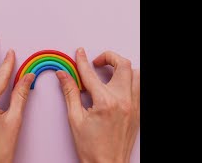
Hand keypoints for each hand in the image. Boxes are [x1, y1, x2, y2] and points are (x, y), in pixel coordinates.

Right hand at [56, 48, 139, 162]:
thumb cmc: (92, 148)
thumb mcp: (75, 118)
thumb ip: (70, 92)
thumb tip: (63, 76)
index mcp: (106, 102)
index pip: (91, 74)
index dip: (82, 61)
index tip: (80, 54)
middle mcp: (124, 101)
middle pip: (122, 65)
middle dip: (108, 57)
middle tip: (97, 62)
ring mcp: (134, 105)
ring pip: (135, 74)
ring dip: (122, 68)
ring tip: (109, 72)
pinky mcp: (138, 111)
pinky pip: (138, 88)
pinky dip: (129, 81)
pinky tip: (118, 86)